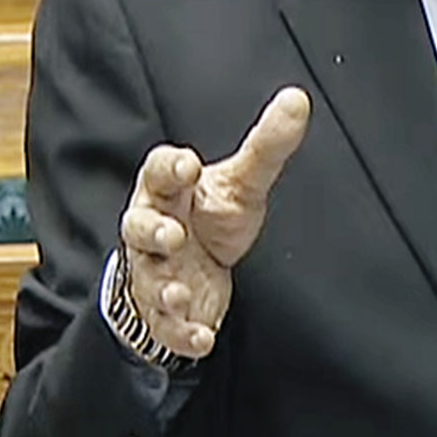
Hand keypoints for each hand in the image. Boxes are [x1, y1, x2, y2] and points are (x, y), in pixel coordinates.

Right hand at [118, 87, 309, 357]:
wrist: (193, 268)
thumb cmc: (210, 216)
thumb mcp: (241, 181)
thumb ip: (267, 145)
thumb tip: (298, 100)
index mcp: (168, 191)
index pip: (158, 172)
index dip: (168, 168)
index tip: (187, 165)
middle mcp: (153, 230)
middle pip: (138, 226)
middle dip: (152, 231)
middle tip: (173, 233)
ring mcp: (156, 273)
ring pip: (148, 279)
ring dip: (163, 287)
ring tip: (180, 292)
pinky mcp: (166, 313)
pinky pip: (166, 326)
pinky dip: (182, 333)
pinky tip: (201, 336)